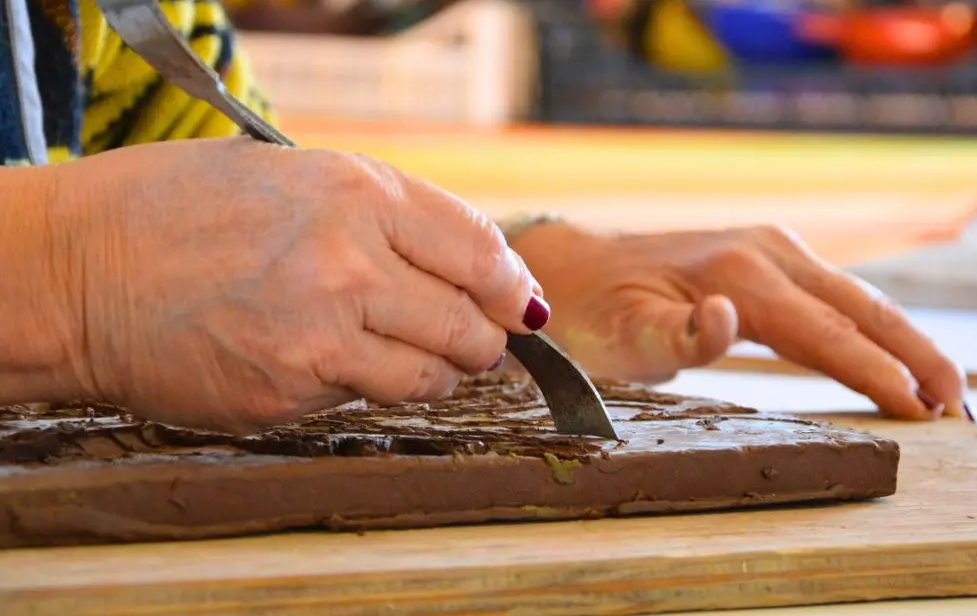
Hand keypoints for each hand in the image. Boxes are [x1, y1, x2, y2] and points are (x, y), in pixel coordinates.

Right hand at [39, 137, 547, 432]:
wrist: (78, 269)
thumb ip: (379, 215)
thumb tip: (457, 259)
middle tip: (480, 342)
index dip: (512, 284)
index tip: (522, 303)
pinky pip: (363, 398)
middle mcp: (352, 263)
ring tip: (415, 358)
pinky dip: (367, 386)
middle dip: (485, 340)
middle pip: (469, 322)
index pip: (479, 248)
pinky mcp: (291, 392)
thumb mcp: (290, 176)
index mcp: (358, 194)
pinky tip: (334, 363)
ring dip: (439, 373)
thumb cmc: (175, 210)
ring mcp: (323, 335)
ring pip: (430, 375)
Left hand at [512, 221, 965, 420]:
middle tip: (960, 406)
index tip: (924, 413)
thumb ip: (681, 336)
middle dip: (915, 354)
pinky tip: (887, 351)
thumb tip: (729, 320)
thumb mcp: (625, 337)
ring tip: (943, 386)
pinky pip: (832, 295)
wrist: (572, 272)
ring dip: (902, 339)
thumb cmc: (593, 315)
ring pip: (855, 297)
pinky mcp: (766, 256)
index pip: (827, 333)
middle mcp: (766, 250)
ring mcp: (769, 247)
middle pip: (861, 306)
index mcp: (739, 273)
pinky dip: (869, 326)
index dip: (878, 374)